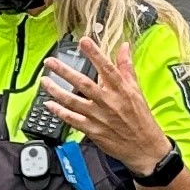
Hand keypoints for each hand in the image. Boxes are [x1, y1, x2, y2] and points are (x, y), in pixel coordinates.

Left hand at [31, 39, 170, 175]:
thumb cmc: (140, 118)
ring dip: (56, 90)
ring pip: (73, 101)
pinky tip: (49, 104)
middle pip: (83, 83)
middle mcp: (108, 102)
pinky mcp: (92, 130)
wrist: (145, 147)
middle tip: (50, 62)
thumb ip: (127, 67)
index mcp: (121, 90)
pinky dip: (59, 112)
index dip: (95, 54)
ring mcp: (99, 117)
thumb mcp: (137, 90)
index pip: (106, 68)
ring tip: (44, 81)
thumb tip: (124, 47)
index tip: (84, 41)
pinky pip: (72, 119)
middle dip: (64, 71)